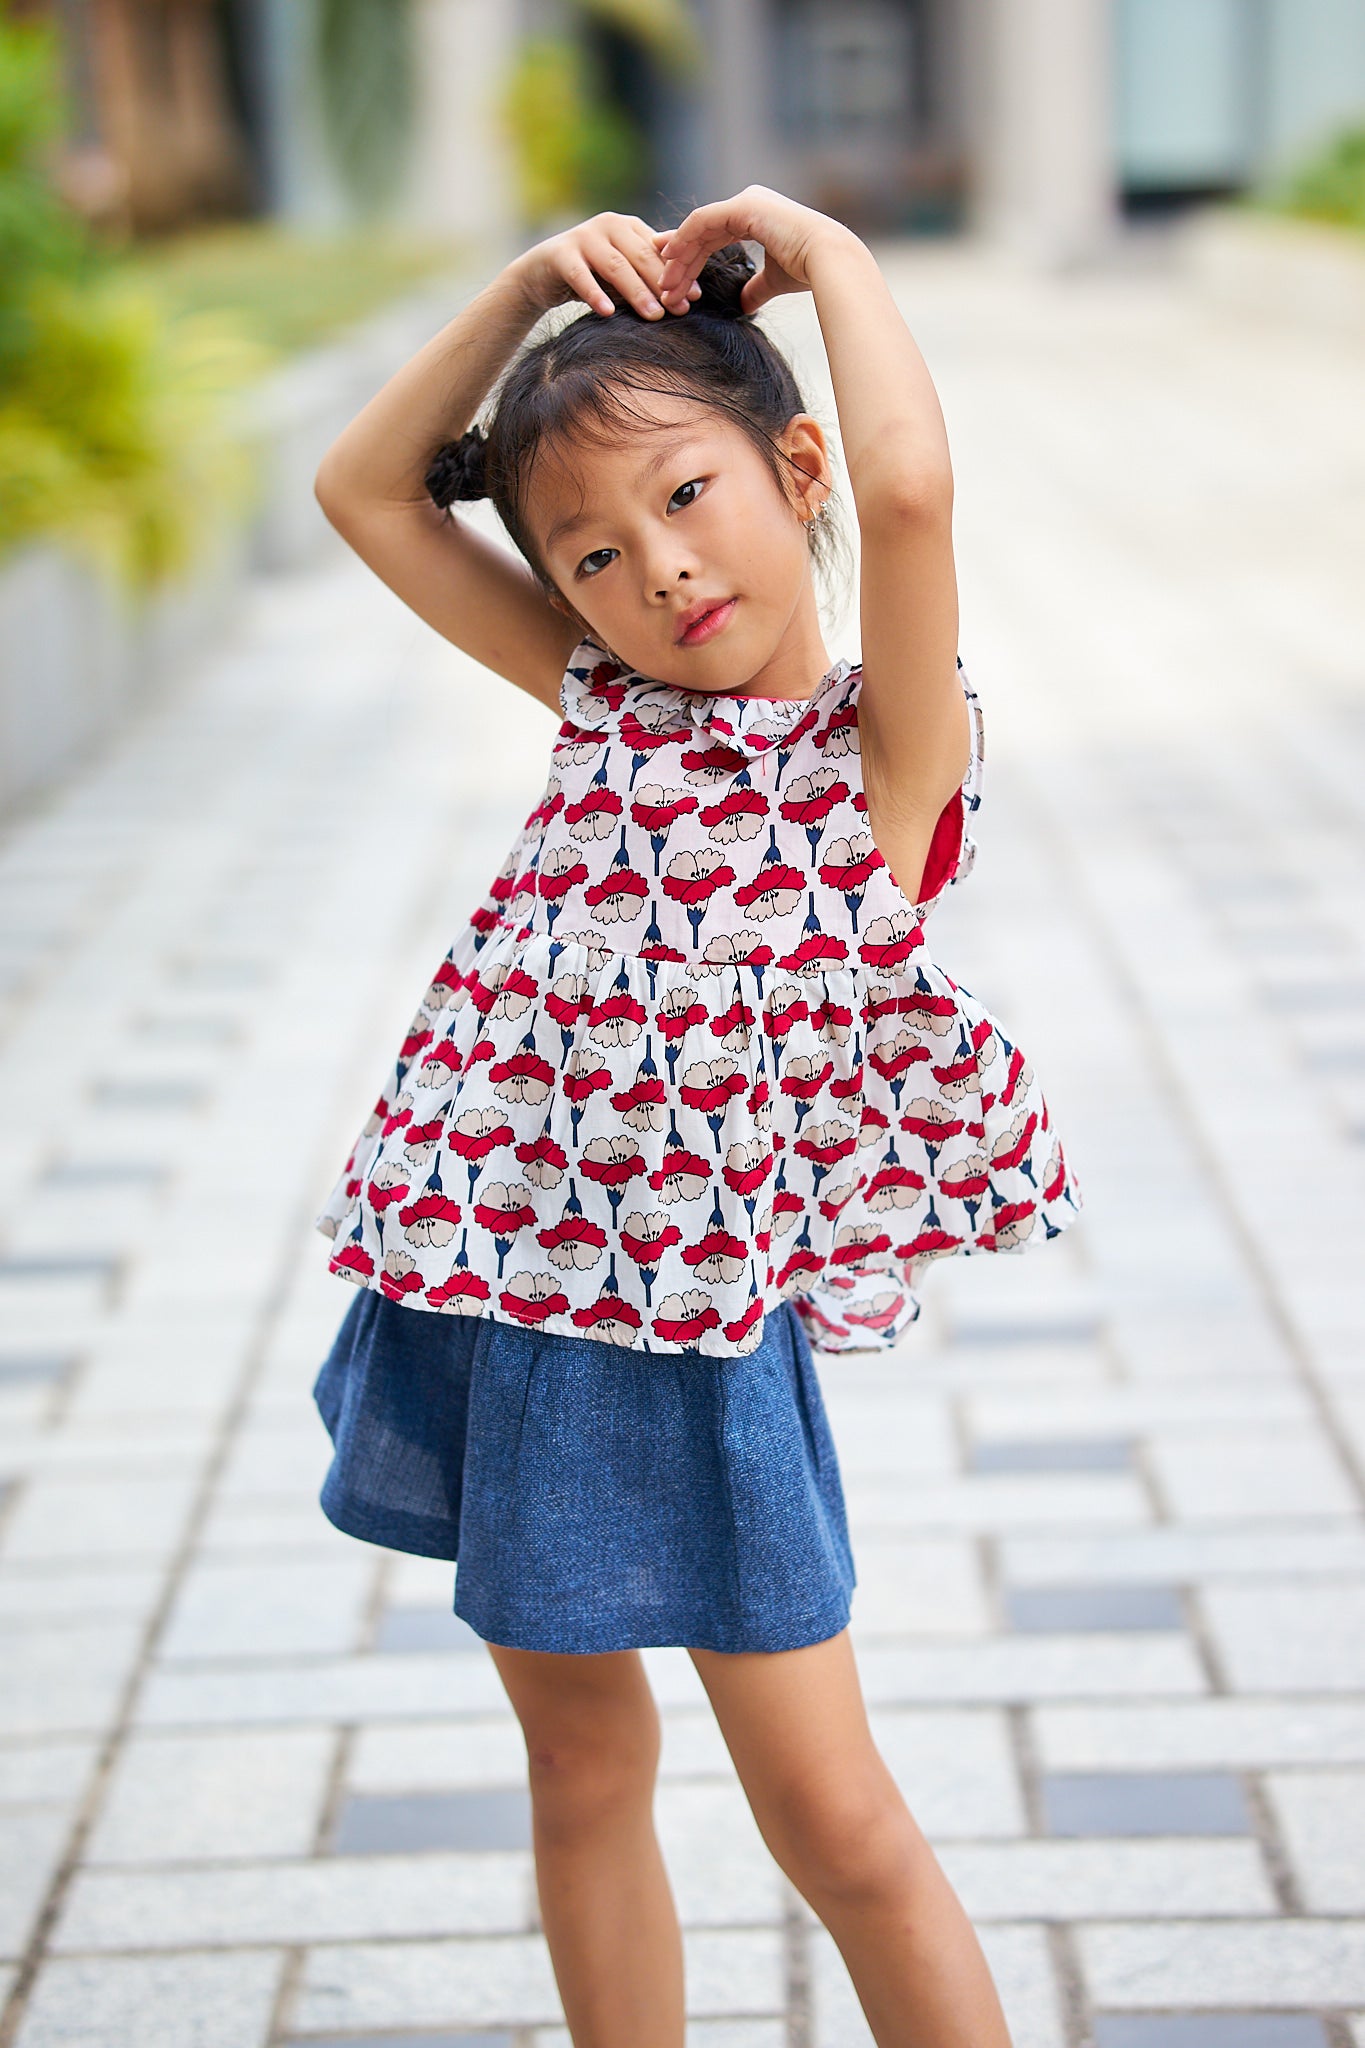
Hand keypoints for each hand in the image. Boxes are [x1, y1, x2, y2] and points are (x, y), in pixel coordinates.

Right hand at [510, 212, 702, 321]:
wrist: (541, 274)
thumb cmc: (591, 275)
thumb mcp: (623, 273)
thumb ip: (648, 277)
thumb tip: (689, 296)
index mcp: (628, 227)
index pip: (657, 250)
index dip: (678, 273)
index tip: (695, 298)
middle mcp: (608, 226)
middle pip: (640, 256)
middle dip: (661, 284)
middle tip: (678, 310)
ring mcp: (583, 237)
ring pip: (615, 266)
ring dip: (636, 292)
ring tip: (653, 316)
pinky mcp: (561, 254)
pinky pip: (580, 277)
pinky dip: (594, 294)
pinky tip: (608, 312)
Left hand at [656, 185, 855, 315]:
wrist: (827, 262)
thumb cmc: (808, 270)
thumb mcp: (773, 281)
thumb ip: (755, 288)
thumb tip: (743, 304)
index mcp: (756, 217)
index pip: (713, 235)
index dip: (690, 257)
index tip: (672, 279)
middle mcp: (749, 204)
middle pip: (701, 233)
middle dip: (679, 261)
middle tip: (663, 288)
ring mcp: (745, 202)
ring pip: (698, 228)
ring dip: (678, 257)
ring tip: (665, 285)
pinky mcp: (743, 207)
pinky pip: (702, 223)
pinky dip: (684, 240)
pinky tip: (671, 260)